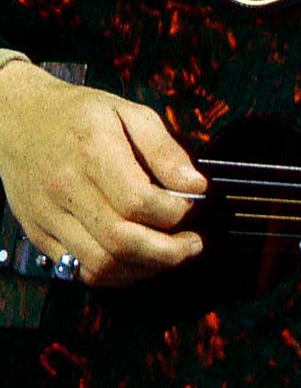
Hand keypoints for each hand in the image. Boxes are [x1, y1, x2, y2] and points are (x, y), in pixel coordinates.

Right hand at [0, 60, 204, 285]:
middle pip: (120, 240)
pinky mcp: (39, 235)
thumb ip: (164, 149)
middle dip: (168, 252)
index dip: (175, 212)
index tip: (193, 206)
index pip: (138, 201)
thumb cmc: (77, 114)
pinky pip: (77, 270)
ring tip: (170, 255)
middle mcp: (66, 190)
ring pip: (99, 264)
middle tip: (193, 245)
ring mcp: (48, 217)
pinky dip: (113, 275)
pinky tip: (136, 262)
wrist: (19, 121)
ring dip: (143, 268)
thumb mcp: (129, 112)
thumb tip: (194, 184)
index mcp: (92, 153)